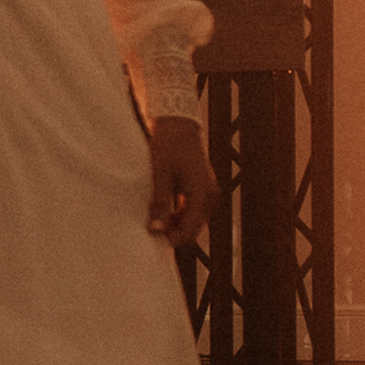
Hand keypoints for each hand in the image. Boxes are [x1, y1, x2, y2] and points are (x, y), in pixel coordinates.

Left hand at [145, 115, 217, 240]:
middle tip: (153, 225)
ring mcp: (209, 192)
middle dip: (175, 231)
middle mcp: (210, 196)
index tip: (155, 235)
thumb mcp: (161, 176)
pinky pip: (195, 209)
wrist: (178, 126)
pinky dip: (182, 214)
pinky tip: (166, 208)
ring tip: (158, 215)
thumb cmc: (169, 147)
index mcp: (202, 194)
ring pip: (195, 220)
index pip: (191, 230)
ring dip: (178, 223)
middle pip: (195, 227)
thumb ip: (160, 205)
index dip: (174, 238)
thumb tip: (155, 230)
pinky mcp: (204, 188)